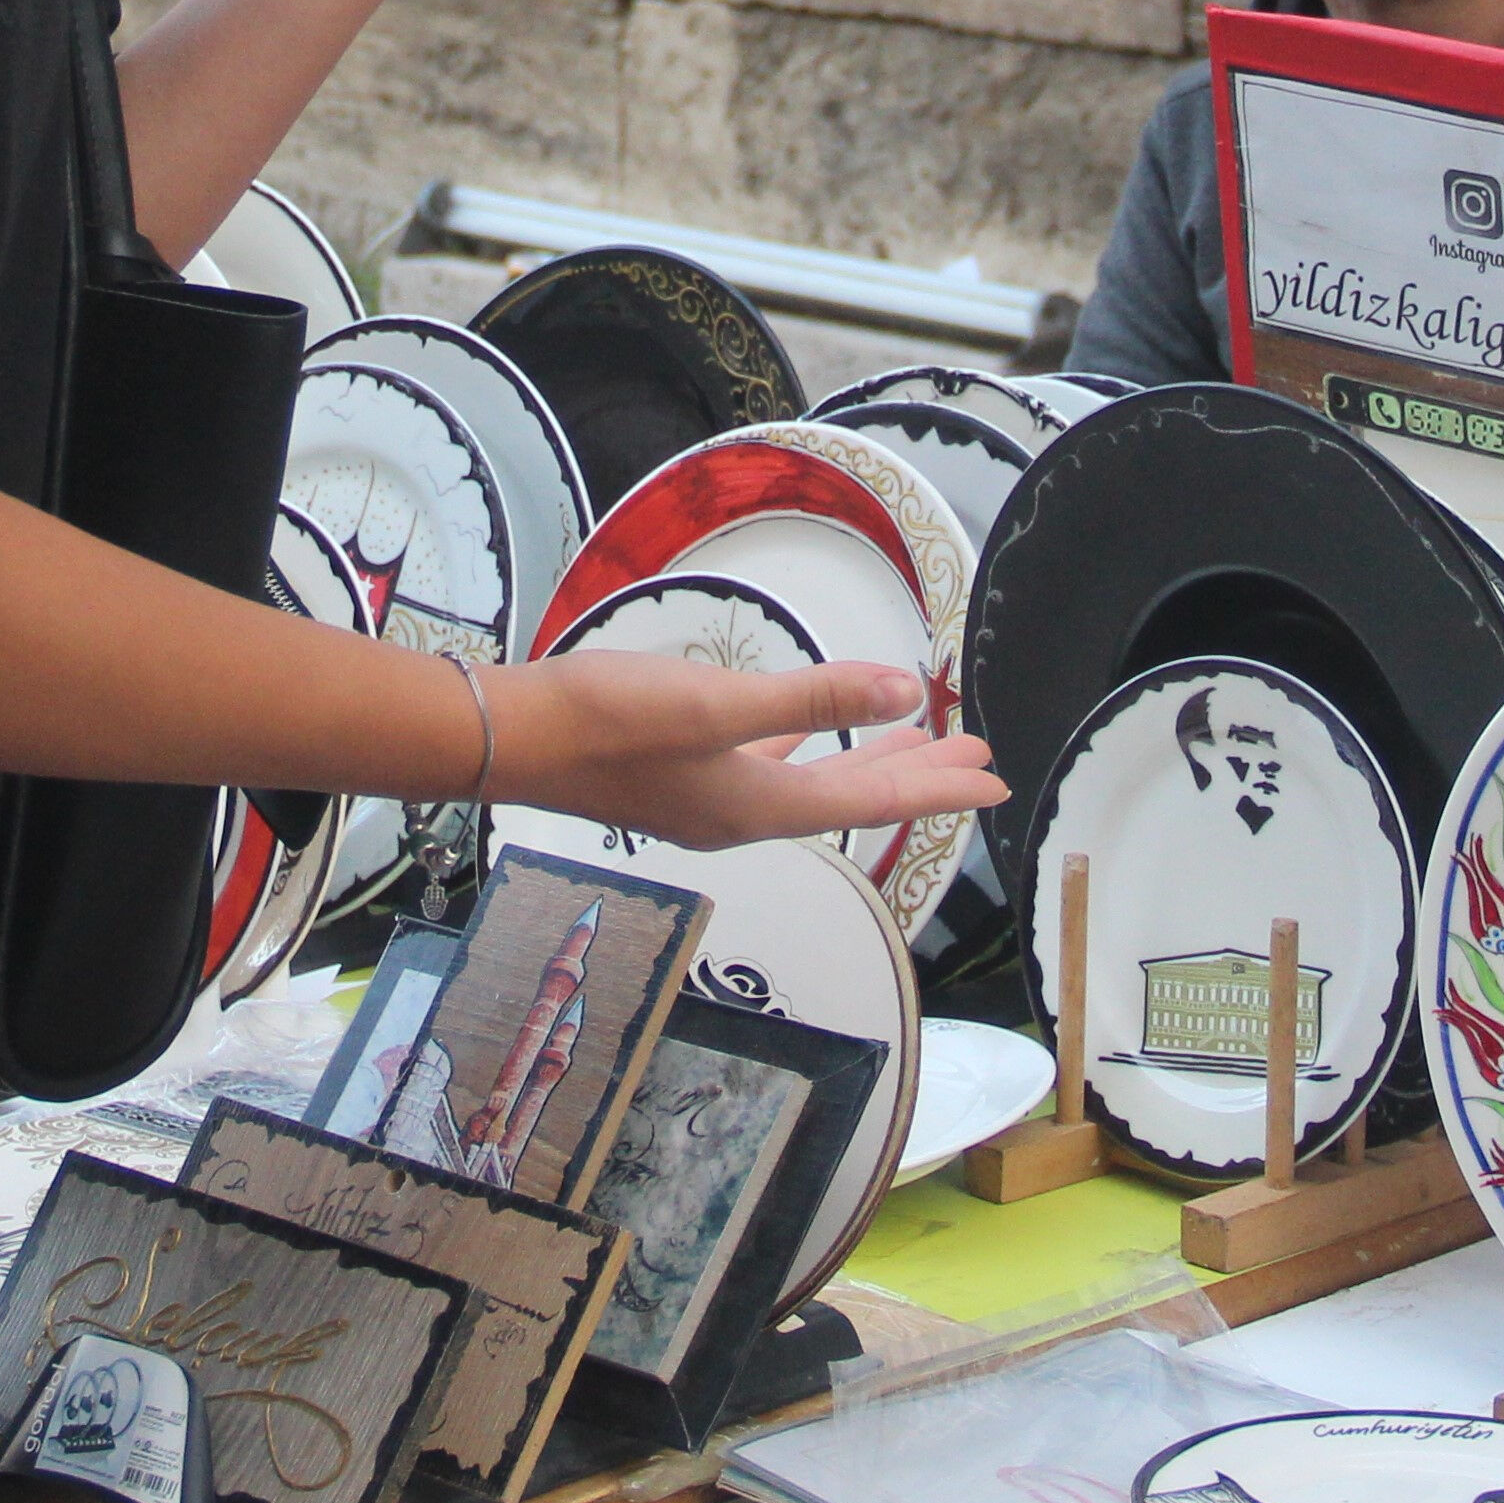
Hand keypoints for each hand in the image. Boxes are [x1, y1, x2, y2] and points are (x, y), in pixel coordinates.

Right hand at [484, 650, 1000, 852]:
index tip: (994, 781)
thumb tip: (905, 688)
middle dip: (918, 775)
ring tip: (917, 741)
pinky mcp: (680, 772)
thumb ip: (811, 698)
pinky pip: (772, 765)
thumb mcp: (716, 702)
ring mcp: (709, 797)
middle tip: (977, 759)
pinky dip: (807, 748)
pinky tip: (802, 735)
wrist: (509, 735)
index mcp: (758, 807)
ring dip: (869, 759)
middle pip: (854, 796)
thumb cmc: (606, 719)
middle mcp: (742, 814)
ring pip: (816, 781)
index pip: (873, 799)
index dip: (938, 789)